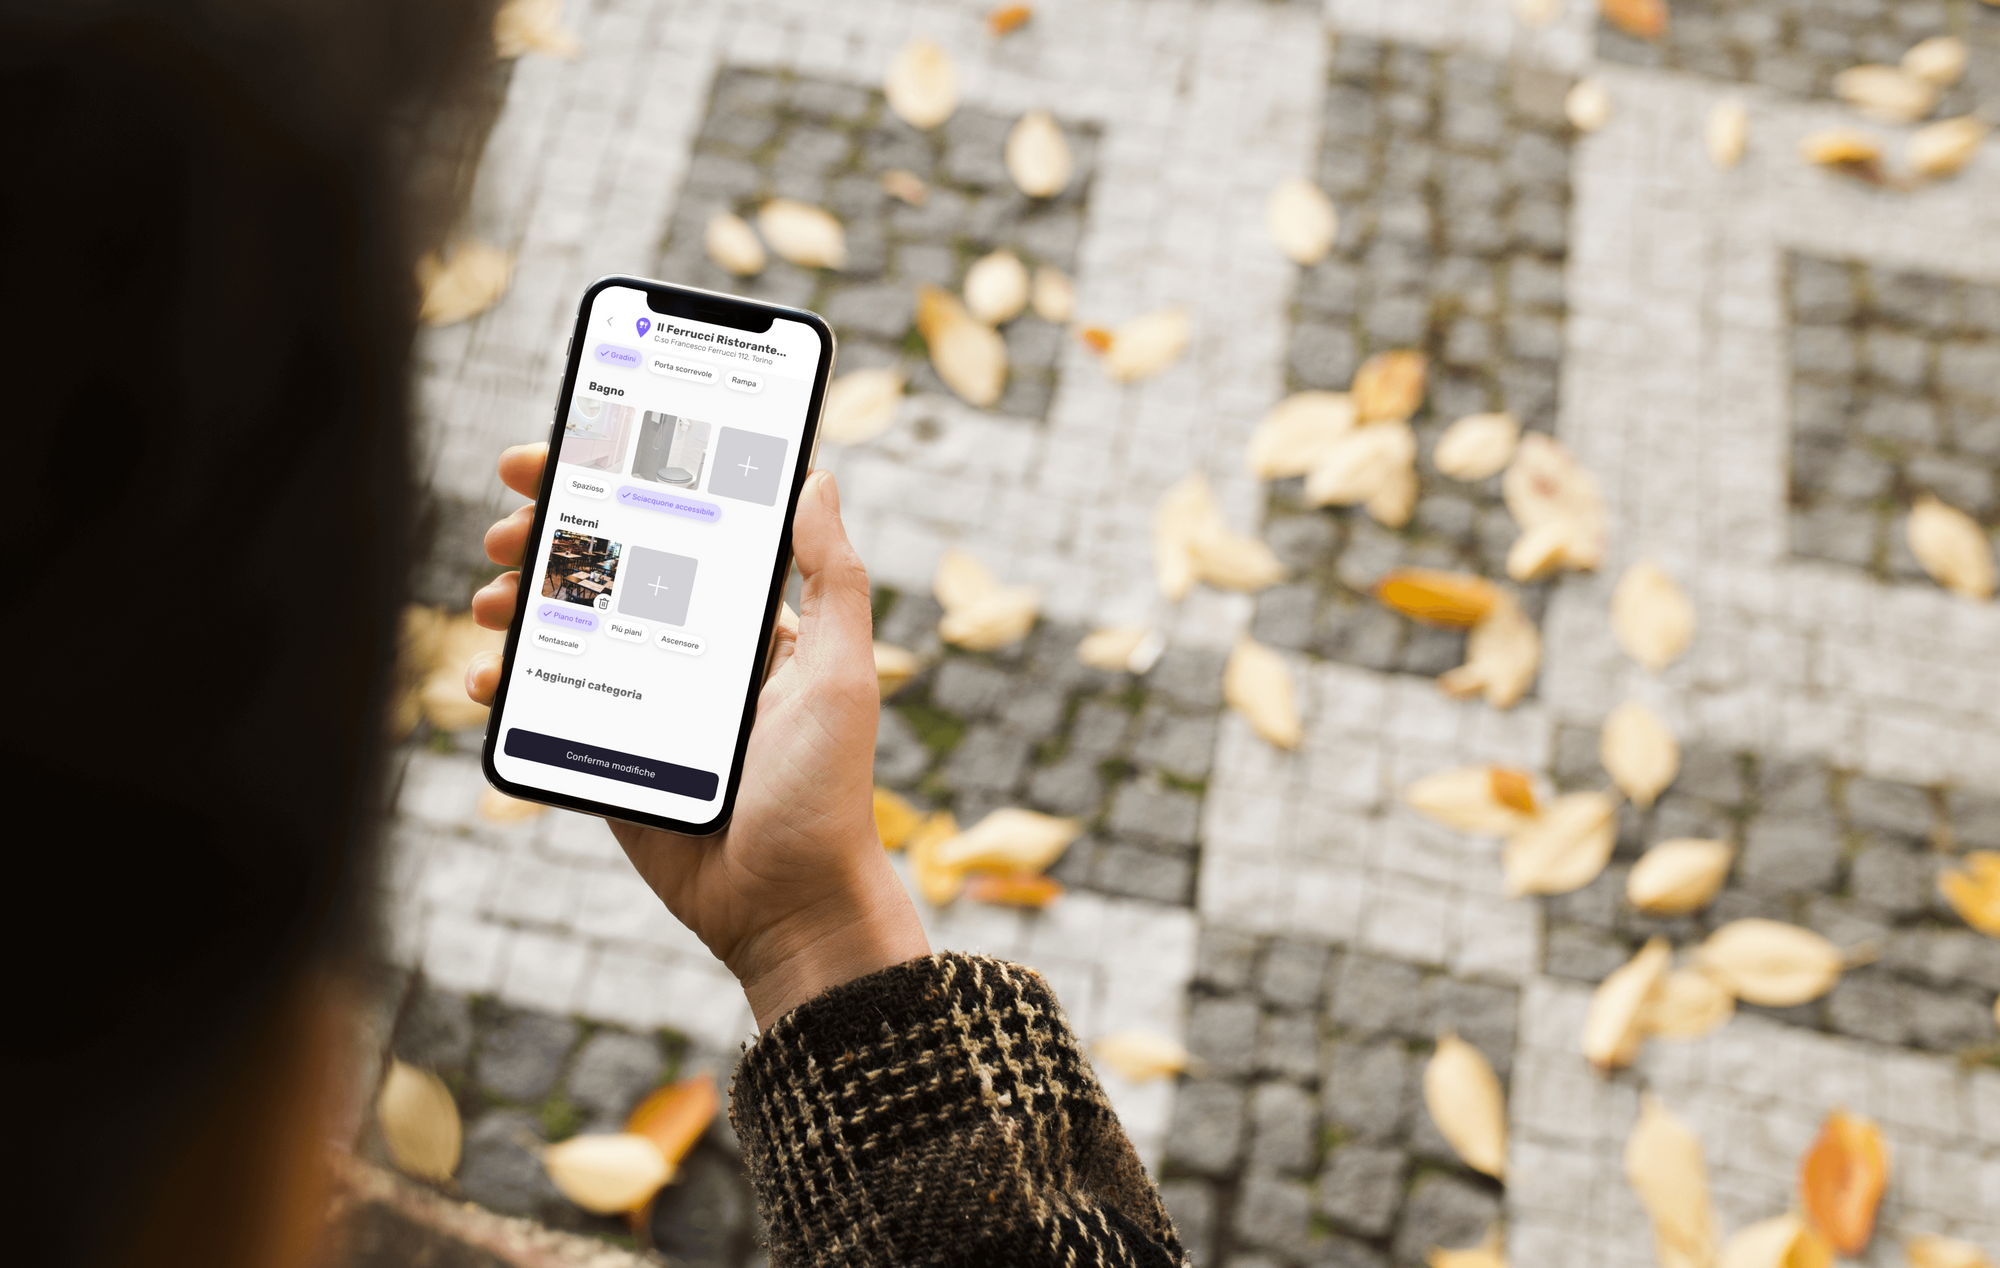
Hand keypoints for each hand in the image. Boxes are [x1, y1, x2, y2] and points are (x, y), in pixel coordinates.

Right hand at [466, 444, 928, 1028]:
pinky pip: (544, 708)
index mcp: (742, 621)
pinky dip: (505, 686)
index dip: (610, 485)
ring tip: (491, 600)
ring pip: (562, 631)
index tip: (556, 456)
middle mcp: (687, 652)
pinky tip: (484, 679)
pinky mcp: (606, 756)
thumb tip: (817, 479)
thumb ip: (831, 578)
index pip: (670, 529)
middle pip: (600, 570)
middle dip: (543, 537)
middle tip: (504, 528)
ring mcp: (641, 703)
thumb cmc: (826, 788)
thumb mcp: (840, 672)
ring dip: (515, 603)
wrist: (788, 905)